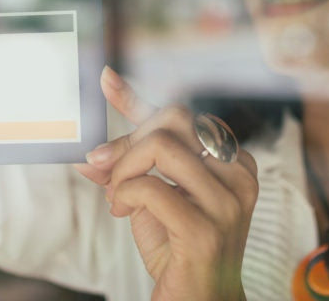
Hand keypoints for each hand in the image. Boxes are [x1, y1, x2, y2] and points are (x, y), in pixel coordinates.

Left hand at [75, 67, 259, 300]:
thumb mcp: (153, 199)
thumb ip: (129, 169)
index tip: (105, 79)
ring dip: (123, 170)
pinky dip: (125, 194)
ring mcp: (227, 203)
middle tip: (106, 168)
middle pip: (173, 121)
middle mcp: (238, 176)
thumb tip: (90, 153)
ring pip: (160, 146)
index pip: (183, 115)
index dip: (137, 97)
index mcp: (234, 162)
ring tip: (118, 196)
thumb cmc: (179, 250)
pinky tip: (122, 212)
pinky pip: (149, 187)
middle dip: (128, 140)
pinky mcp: (205, 230)